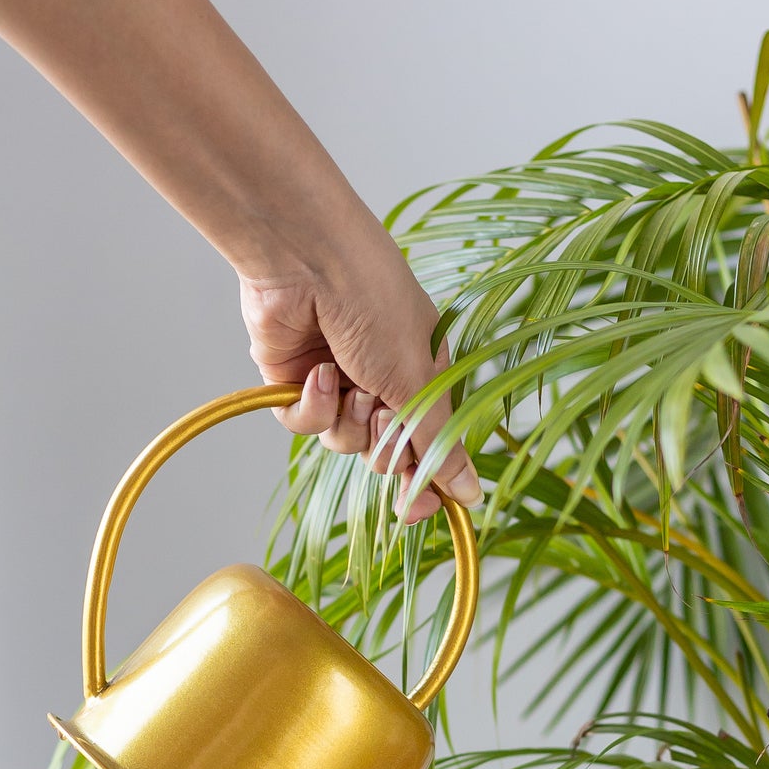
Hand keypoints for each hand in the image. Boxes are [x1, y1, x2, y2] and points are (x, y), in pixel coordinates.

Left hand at [239, 230, 481, 523]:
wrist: (307, 258)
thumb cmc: (374, 302)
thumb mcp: (416, 380)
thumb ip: (438, 443)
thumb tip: (471, 494)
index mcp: (425, 374)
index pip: (428, 445)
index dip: (421, 481)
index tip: (416, 510)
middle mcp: (383, 379)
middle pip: (383, 452)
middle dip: (380, 441)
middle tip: (379, 411)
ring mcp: (339, 380)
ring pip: (342, 441)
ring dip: (345, 418)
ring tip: (347, 377)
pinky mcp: (297, 380)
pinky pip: (305, 424)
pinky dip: (311, 406)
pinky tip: (316, 371)